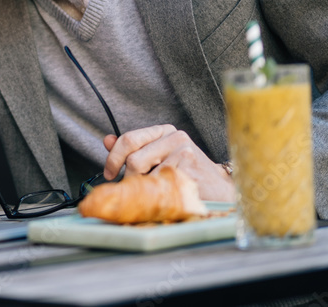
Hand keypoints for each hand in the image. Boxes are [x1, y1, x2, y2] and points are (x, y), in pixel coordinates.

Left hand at [102, 124, 234, 201]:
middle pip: (133, 159)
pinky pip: (160, 186)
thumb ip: (134, 148)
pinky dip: (158, 195)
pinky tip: (168, 196)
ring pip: (145, 175)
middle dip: (128, 179)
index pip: (128, 139)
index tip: (109, 173)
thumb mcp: (159, 156)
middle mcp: (174, 137)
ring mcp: (184, 151)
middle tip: (131, 190)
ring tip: (156, 194)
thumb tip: (107, 140)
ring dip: (144, 190)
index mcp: (164, 131)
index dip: (113, 158)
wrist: (221, 190)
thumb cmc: (187, 174)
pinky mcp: (190, 168)